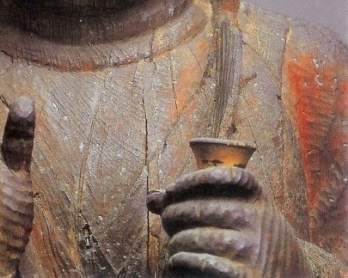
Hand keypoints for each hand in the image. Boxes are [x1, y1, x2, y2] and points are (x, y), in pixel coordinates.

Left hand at [147, 166, 312, 276]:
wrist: (292, 277)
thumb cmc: (255, 239)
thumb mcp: (244, 213)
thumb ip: (203, 200)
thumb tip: (152, 198)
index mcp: (259, 197)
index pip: (225, 176)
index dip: (193, 179)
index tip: (173, 188)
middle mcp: (257, 220)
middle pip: (203, 208)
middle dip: (175, 213)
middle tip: (167, 220)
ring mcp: (251, 249)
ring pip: (196, 237)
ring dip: (175, 241)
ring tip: (173, 244)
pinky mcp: (244, 277)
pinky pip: (200, 263)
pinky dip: (181, 261)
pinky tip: (177, 261)